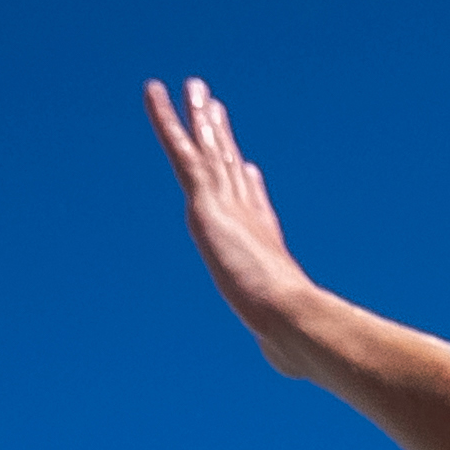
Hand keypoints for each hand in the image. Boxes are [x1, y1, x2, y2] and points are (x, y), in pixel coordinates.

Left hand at [145, 72, 320, 367]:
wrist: (294, 319)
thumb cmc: (296, 341)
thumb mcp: (282, 345)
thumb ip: (280, 348)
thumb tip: (285, 362)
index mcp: (265, 246)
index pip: (254, 206)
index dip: (249, 184)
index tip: (248, 165)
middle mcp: (248, 216)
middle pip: (232, 167)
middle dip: (224, 138)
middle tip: (216, 108)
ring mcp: (228, 204)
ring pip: (210, 149)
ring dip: (200, 117)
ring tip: (194, 86)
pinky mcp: (205, 200)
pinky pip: (179, 150)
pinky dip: (165, 119)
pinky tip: (153, 91)